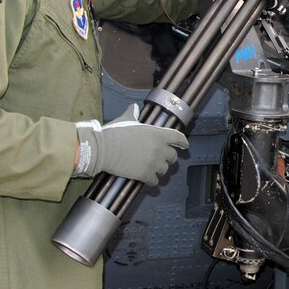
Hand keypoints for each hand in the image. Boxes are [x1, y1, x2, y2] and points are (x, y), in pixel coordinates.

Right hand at [73, 104, 188, 185]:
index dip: (182, 142)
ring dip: (159, 170)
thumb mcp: (126, 120)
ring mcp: (153, 162)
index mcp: (157, 133)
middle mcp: (159, 148)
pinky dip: (152, 181)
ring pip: (164, 170)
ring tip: (152, 170)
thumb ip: (133, 113)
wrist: (103, 149)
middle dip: (168, 159)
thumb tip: (133, 107)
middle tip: (161, 160)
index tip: (184, 146)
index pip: (178, 137)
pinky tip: (147, 180)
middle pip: (173, 156)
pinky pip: (154, 181)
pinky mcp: (145, 174)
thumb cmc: (114, 133)